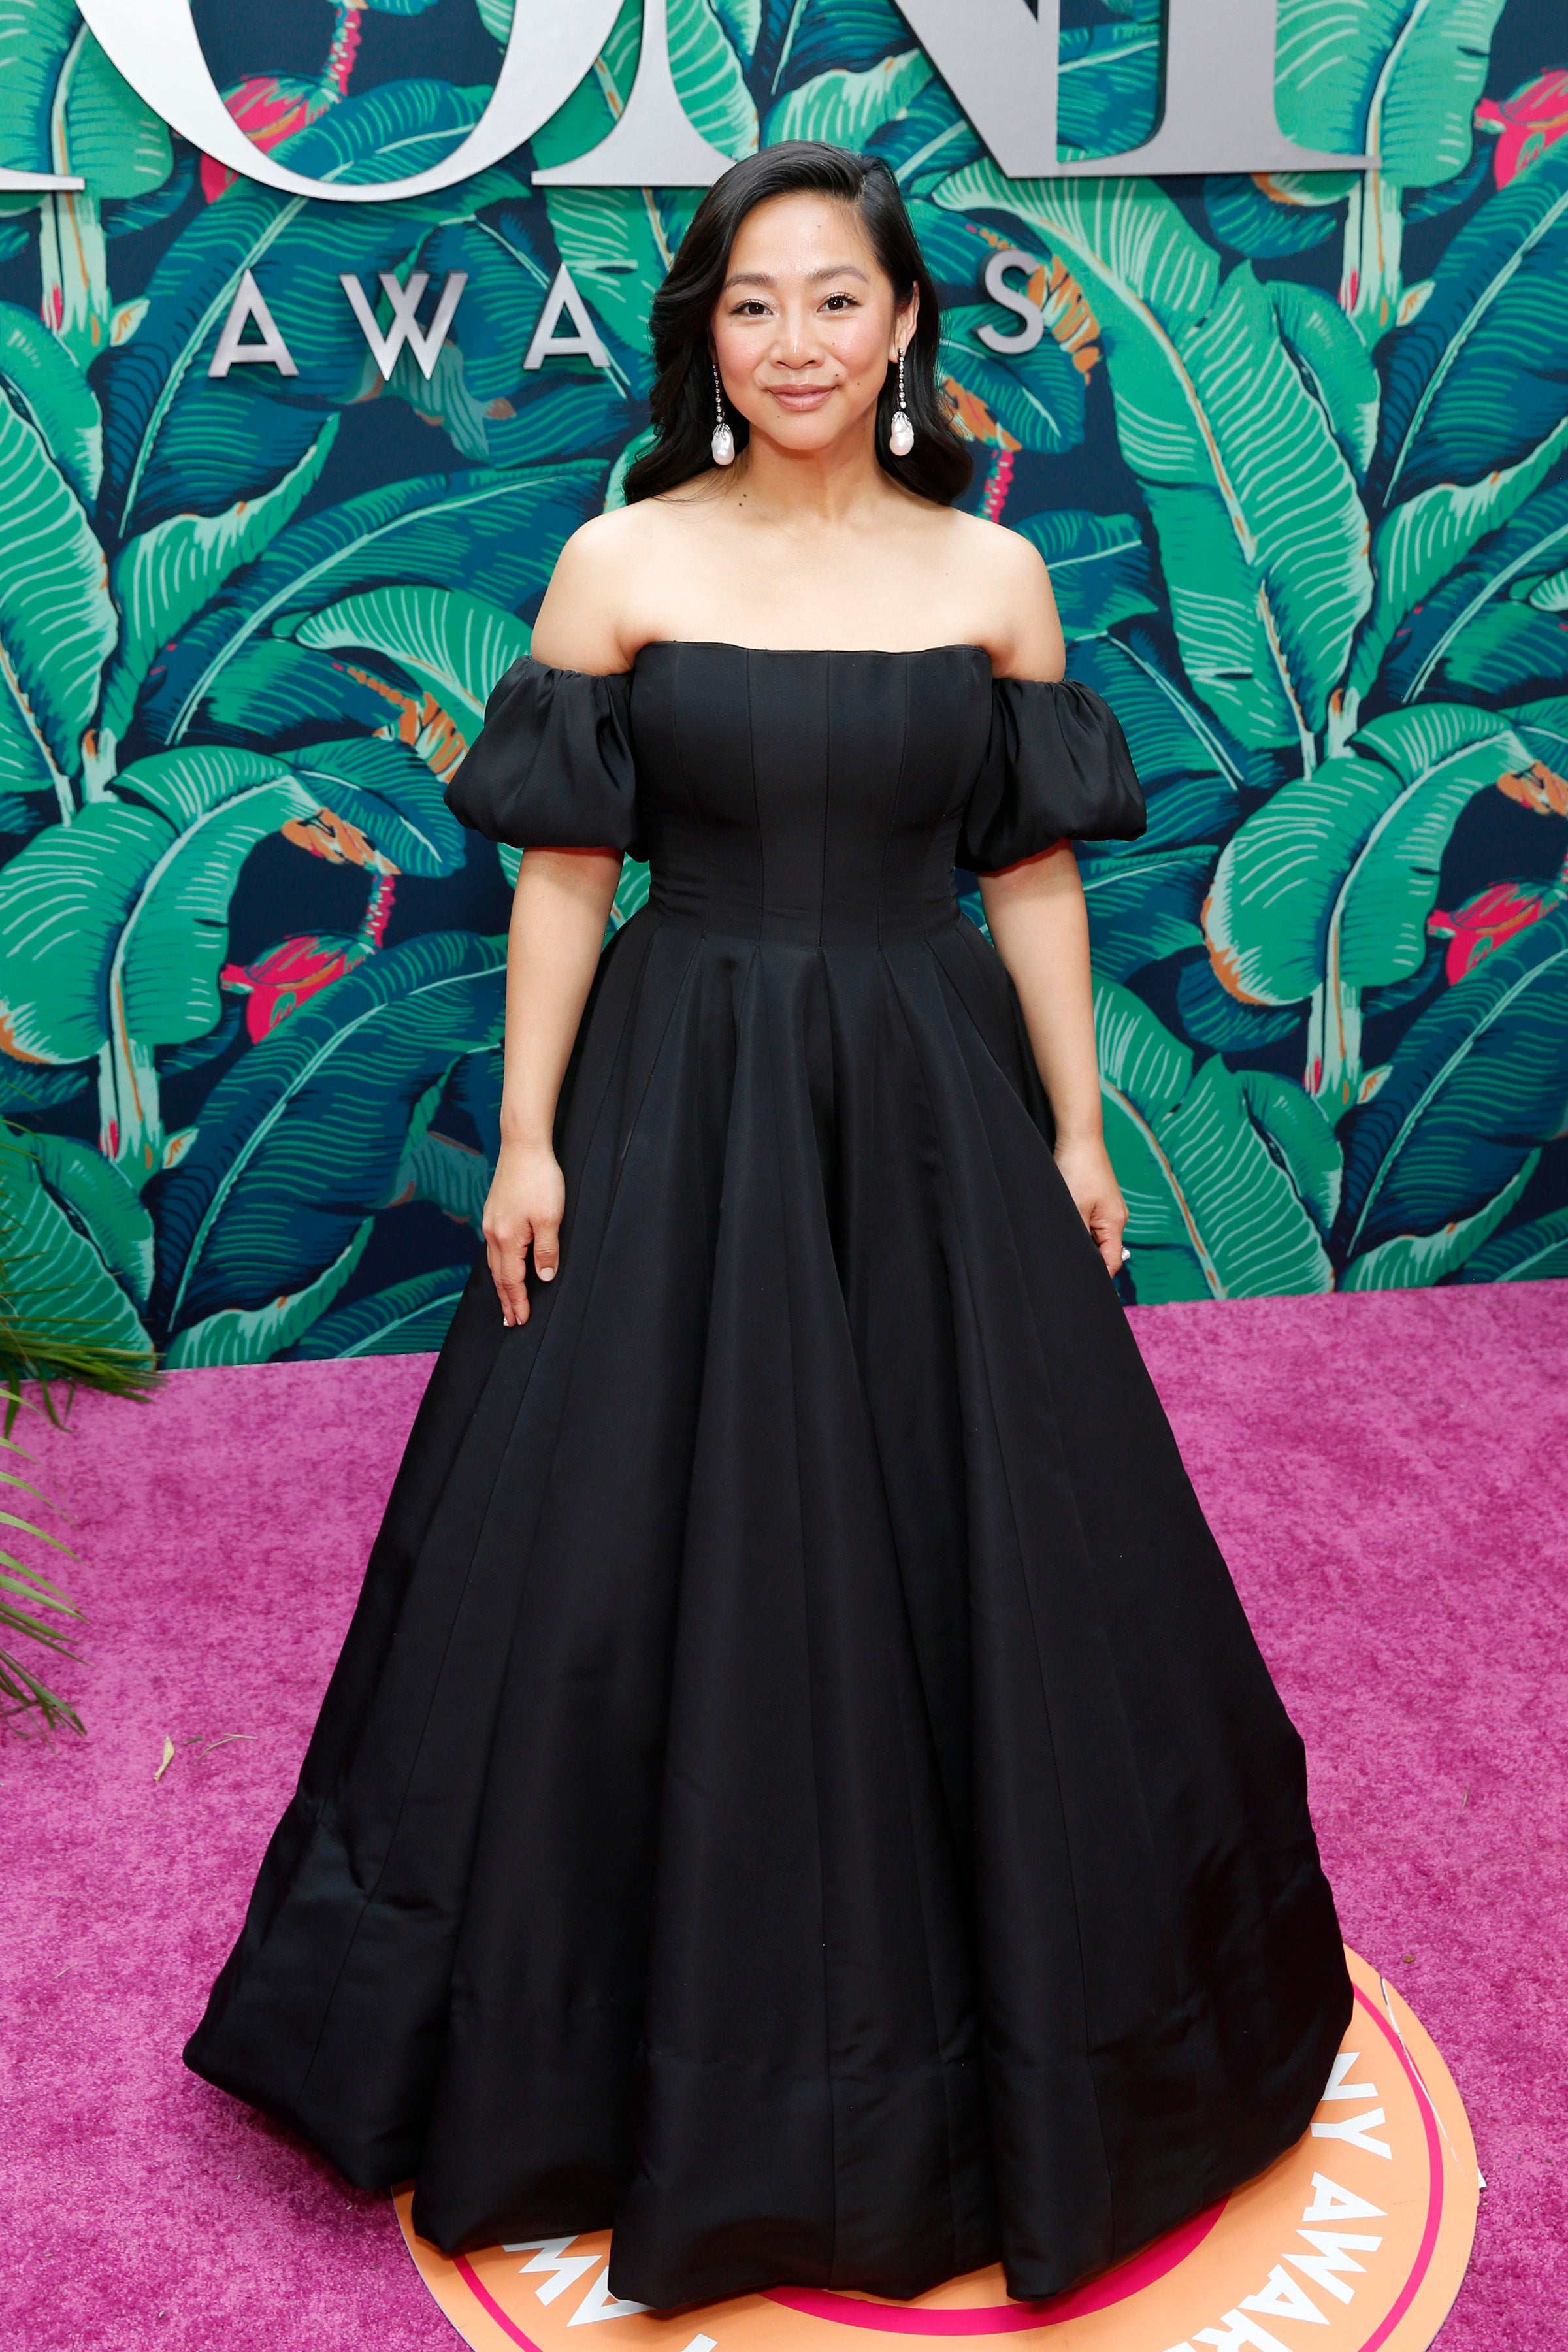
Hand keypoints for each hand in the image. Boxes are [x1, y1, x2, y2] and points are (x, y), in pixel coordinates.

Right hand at [482, 1139, 565, 1326]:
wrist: (523, 1146)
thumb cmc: (540, 1179)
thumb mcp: (551, 1218)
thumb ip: (547, 1250)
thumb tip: (543, 1277)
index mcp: (508, 1238)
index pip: (512, 1280)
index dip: (518, 1302)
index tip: (521, 1321)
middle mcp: (493, 1233)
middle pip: (499, 1276)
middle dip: (506, 1300)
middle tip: (510, 1322)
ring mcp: (491, 1222)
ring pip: (495, 1263)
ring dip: (502, 1284)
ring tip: (506, 1302)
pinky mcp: (494, 1212)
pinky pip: (494, 1248)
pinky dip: (499, 1265)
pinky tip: (504, 1267)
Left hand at [1052, 1134, 1127, 1278]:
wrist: (1079, 1137)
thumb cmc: (1077, 1169)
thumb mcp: (1073, 1208)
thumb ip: (1077, 1237)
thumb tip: (1077, 1261)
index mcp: (1115, 1223)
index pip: (1111, 1262)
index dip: (1098, 1277)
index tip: (1079, 1286)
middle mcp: (1116, 1218)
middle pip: (1106, 1252)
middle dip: (1088, 1261)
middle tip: (1067, 1268)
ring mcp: (1109, 1208)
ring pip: (1097, 1238)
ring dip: (1082, 1243)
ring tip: (1064, 1246)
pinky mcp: (1099, 1200)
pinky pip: (1093, 1224)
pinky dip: (1081, 1229)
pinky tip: (1067, 1226)